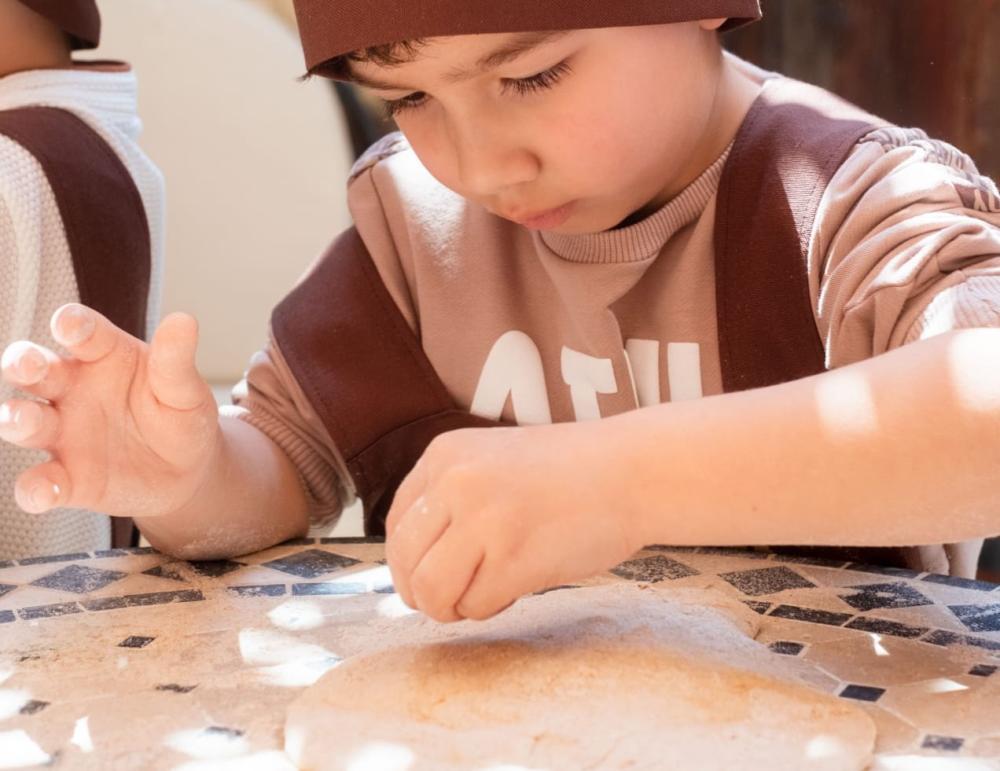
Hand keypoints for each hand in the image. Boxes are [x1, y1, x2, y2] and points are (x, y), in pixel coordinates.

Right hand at [0, 304, 219, 518]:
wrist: (189, 472)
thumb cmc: (181, 416)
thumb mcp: (184, 389)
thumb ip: (176, 360)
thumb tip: (184, 321)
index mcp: (103, 357)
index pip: (82, 333)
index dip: (72, 325)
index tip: (70, 325)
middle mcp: (72, 389)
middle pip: (35, 369)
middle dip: (22, 363)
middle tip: (24, 364)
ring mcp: (63, 433)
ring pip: (25, 420)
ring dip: (15, 418)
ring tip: (19, 419)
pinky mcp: (67, 479)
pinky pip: (40, 483)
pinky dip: (36, 488)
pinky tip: (45, 491)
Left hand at [384, 421, 643, 622]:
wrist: (632, 471)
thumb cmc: (570, 473)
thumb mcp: (493, 462)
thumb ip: (452, 500)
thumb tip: (413, 568)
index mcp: (444, 454)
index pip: (396, 524)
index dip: (409, 562)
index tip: (430, 575)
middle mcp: (455, 482)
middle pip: (404, 562)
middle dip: (422, 593)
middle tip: (452, 599)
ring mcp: (483, 518)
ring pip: (429, 591)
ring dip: (451, 607)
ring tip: (482, 595)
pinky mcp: (513, 557)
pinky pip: (474, 606)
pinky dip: (490, 609)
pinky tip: (516, 590)